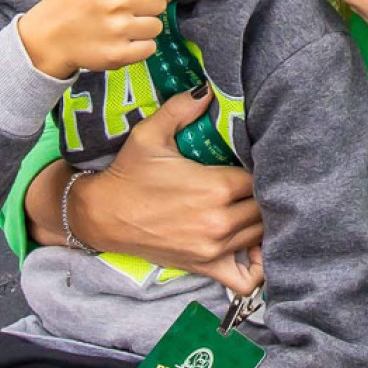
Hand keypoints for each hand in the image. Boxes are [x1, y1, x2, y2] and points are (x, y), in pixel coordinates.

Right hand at [17, 0, 215, 81]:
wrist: (49, 34)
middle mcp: (119, 1)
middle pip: (161, 3)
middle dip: (148, 4)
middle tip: (123, 4)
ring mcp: (119, 29)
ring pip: (156, 26)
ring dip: (143, 26)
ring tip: (118, 22)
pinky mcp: (118, 53)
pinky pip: (148, 48)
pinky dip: (139, 47)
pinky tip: (118, 39)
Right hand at [49, 91, 265, 291]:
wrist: (102, 215)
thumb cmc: (128, 173)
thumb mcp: (150, 134)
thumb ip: (181, 109)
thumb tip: (207, 88)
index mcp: (215, 187)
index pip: (261, 177)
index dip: (262, 168)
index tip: (255, 160)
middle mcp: (220, 221)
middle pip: (266, 207)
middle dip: (264, 193)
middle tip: (254, 182)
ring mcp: (214, 248)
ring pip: (261, 235)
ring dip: (261, 221)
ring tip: (253, 205)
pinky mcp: (205, 267)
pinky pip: (246, 279)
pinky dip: (256, 267)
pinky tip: (251, 248)